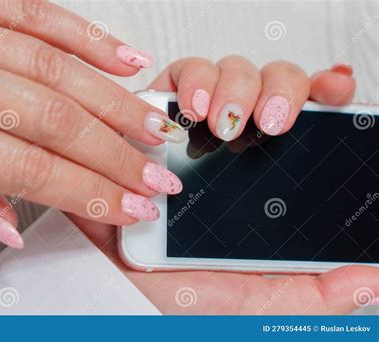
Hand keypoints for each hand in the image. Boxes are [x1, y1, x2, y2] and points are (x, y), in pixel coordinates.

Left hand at [0, 0, 186, 247]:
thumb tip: (13, 225)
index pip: (33, 171)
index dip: (91, 194)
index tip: (131, 208)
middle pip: (58, 123)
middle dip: (117, 156)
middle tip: (158, 179)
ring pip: (62, 72)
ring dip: (117, 105)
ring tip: (154, 130)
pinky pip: (45, 17)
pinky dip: (91, 39)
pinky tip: (127, 62)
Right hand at [69, 57, 375, 314]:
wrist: (114, 284)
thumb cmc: (175, 289)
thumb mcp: (255, 299)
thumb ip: (313, 292)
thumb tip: (372, 280)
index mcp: (267, 177)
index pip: (310, 120)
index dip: (325, 96)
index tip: (335, 94)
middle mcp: (235, 145)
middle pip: (274, 83)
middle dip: (279, 89)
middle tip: (271, 124)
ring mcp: (195, 126)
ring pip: (231, 72)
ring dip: (234, 85)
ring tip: (221, 122)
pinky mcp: (156, 116)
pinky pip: (180, 76)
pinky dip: (190, 82)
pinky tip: (191, 110)